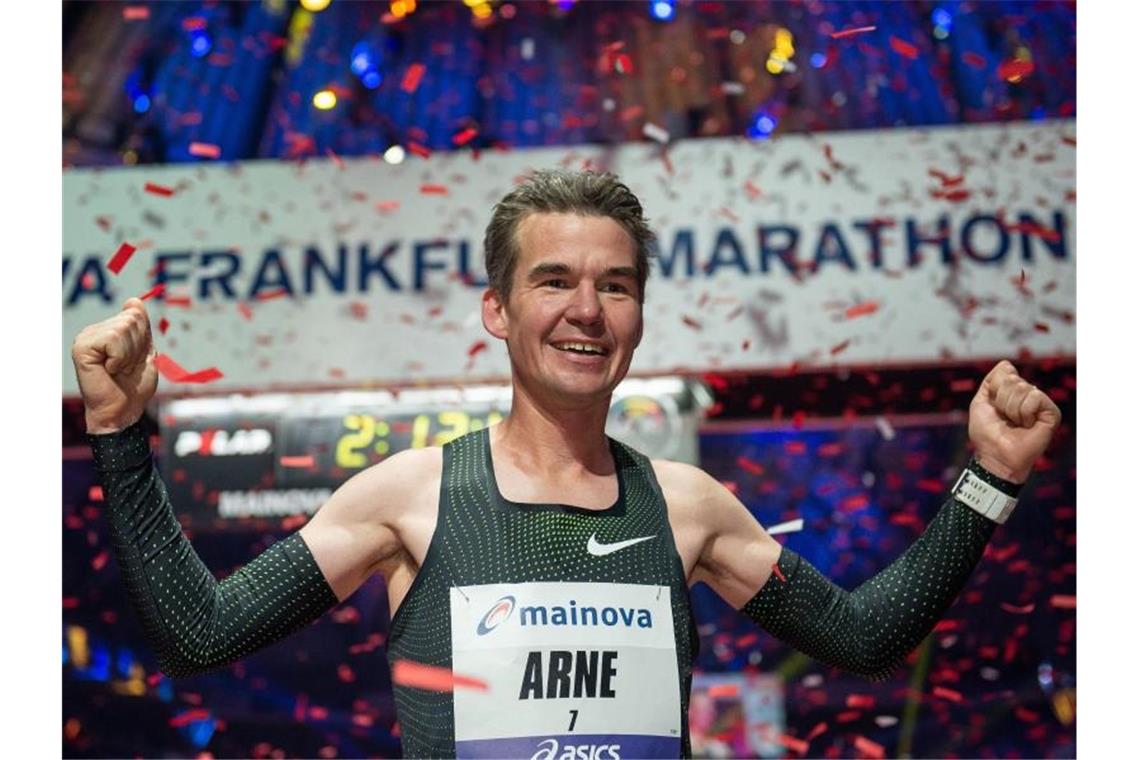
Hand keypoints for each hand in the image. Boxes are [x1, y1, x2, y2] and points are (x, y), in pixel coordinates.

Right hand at [71, 298, 158, 433]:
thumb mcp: (145, 352)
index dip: (143, 338)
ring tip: (118, 369)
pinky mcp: (81, 347)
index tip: (134, 358)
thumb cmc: (134, 387)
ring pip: (123, 328)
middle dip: (137, 347)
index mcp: (109, 330)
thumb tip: (133, 301)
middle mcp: (95, 331)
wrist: (123, 411)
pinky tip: (109, 370)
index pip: (136, 312)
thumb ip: (142, 328)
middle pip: (132, 319)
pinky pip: (113, 339)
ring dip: (128, 355)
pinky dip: (119, 358)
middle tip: (126, 367)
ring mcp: (86, 337)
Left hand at [967, 360, 1060, 482]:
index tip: (994, 407)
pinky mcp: (1052, 412)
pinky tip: (1027, 425)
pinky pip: (1035, 397)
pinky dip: (1025, 412)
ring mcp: (1040, 404)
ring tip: (1015, 424)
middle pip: (1012, 379)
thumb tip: (1007, 364)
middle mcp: (1028, 396)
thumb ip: (991, 382)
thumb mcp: (981, 403)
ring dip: (1012, 409)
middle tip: (1005, 419)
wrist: (995, 455)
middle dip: (1002, 401)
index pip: (1005, 370)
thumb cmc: (987, 434)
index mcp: (1012, 392)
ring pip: (1023, 388)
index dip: (994, 389)